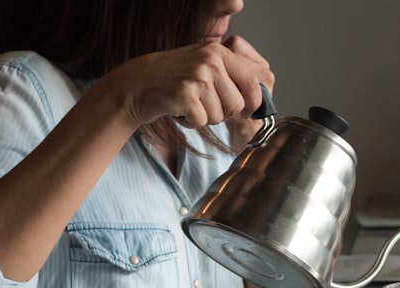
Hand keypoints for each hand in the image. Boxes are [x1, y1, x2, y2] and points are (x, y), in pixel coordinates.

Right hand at [113, 37, 272, 133]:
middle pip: (237, 104)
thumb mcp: (204, 66)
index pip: (254, 81)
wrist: (137, 84)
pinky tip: (179, 109)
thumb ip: (231, 75)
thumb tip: (262, 97)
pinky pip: (202, 122)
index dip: (253, 102)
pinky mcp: (185, 94)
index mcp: (219, 52)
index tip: (246, 110)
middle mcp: (210, 61)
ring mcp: (197, 76)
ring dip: (205, 117)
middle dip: (223, 113)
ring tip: (189, 104)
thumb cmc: (173, 79)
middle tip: (203, 104)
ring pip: (220, 115)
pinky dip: (190, 122)